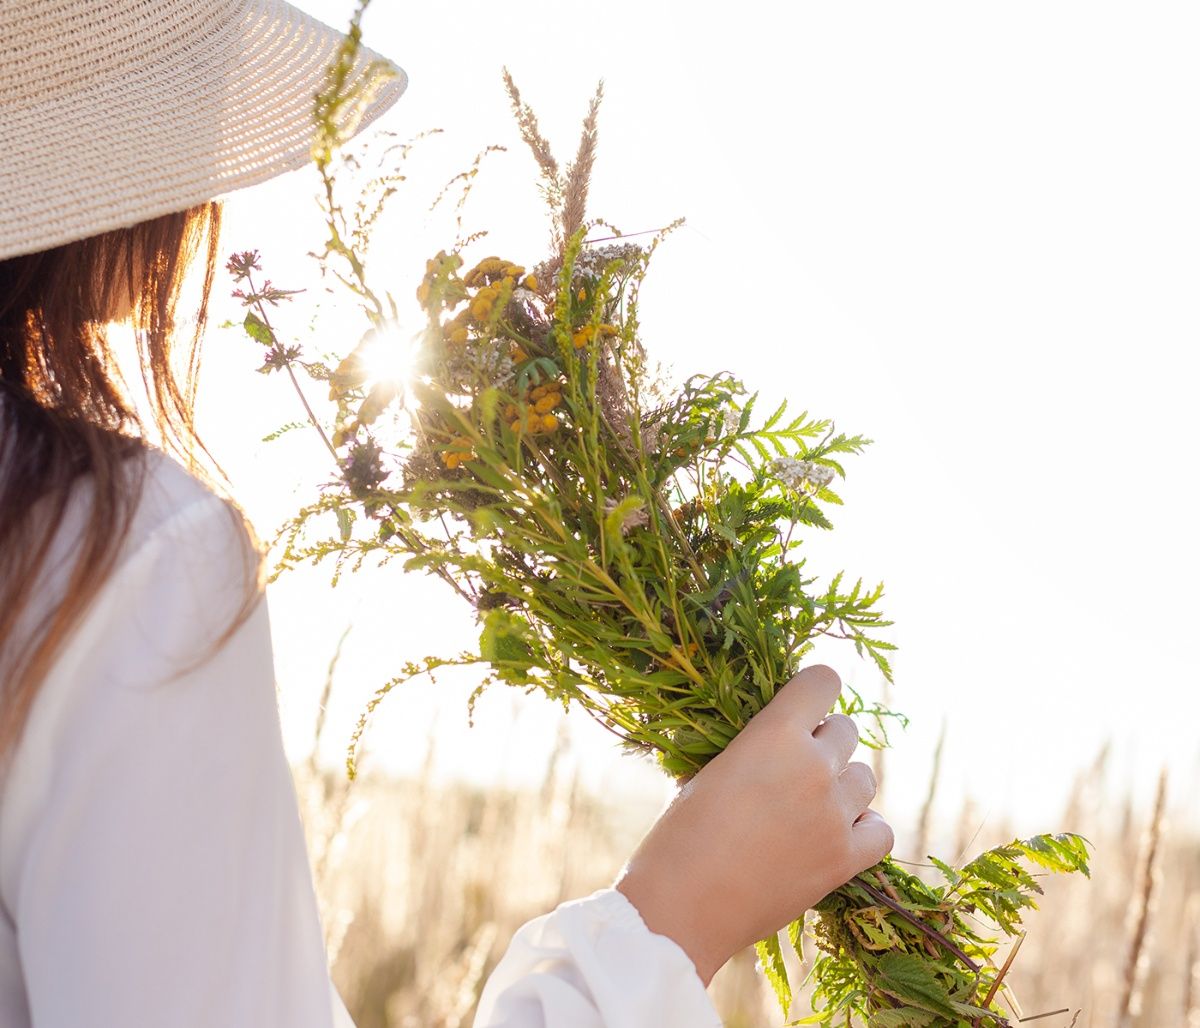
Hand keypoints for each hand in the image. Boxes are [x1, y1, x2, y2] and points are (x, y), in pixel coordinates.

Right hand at [614, 664, 892, 984]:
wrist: (682, 907)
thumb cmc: (679, 835)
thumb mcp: (710, 771)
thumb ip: (752, 749)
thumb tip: (772, 742)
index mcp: (774, 734)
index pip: (822, 682)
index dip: (813, 689)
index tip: (801, 706)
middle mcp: (814, 767)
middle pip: (846, 731)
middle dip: (822, 742)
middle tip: (793, 766)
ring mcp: (834, 815)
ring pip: (865, 778)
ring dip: (841, 784)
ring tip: (809, 804)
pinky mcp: (844, 860)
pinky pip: (880, 830)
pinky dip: (864, 827)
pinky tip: (837, 832)